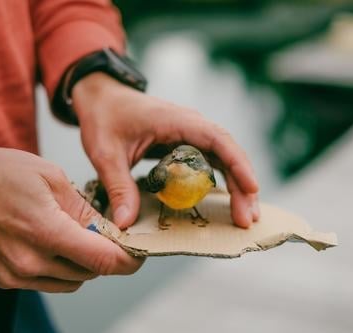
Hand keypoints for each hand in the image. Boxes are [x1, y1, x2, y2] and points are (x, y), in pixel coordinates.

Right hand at [0, 143, 141, 291]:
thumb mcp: (51, 177)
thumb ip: (84, 210)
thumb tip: (110, 230)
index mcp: (44, 231)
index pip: (102, 260)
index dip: (128, 259)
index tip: (139, 252)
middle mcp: (28, 262)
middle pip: (90, 272)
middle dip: (107, 256)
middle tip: (111, 235)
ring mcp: (14, 274)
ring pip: (72, 281)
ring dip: (85, 263)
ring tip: (80, 235)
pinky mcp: (4, 279)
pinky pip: (49, 282)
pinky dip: (62, 267)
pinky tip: (58, 243)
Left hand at [73, 73, 259, 228]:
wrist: (101, 97)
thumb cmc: (104, 117)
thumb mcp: (106, 153)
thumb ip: (118, 186)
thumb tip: (126, 223)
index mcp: (176, 121)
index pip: (218, 140)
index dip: (238, 164)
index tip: (251, 188)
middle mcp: (190, 126)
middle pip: (228, 153)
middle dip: (242, 185)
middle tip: (246, 219)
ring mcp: (190, 134)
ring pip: (224, 159)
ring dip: (236, 186)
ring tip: (244, 216)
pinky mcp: (185, 144)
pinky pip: (211, 162)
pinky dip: (222, 181)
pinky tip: (226, 202)